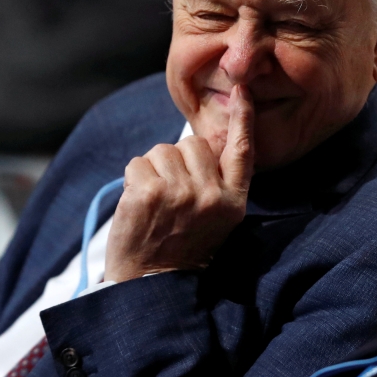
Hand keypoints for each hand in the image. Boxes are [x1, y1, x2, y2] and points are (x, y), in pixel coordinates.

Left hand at [105, 85, 254, 281]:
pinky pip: (138, 162)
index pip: (242, 151)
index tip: (241, 90)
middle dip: (177, 161)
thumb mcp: (217, 219)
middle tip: (171, 197)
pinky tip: (139, 206)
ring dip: (153, 171)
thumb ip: (217, 181)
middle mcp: (211, 195)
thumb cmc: (183, 248)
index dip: (243, 118)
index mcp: (233, 201)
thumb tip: (200, 143)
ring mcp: (179, 193)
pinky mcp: (147, 194)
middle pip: (191, 144)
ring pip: (162, 151)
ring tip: (155, 204)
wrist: (152, 286)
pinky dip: (133, 180)